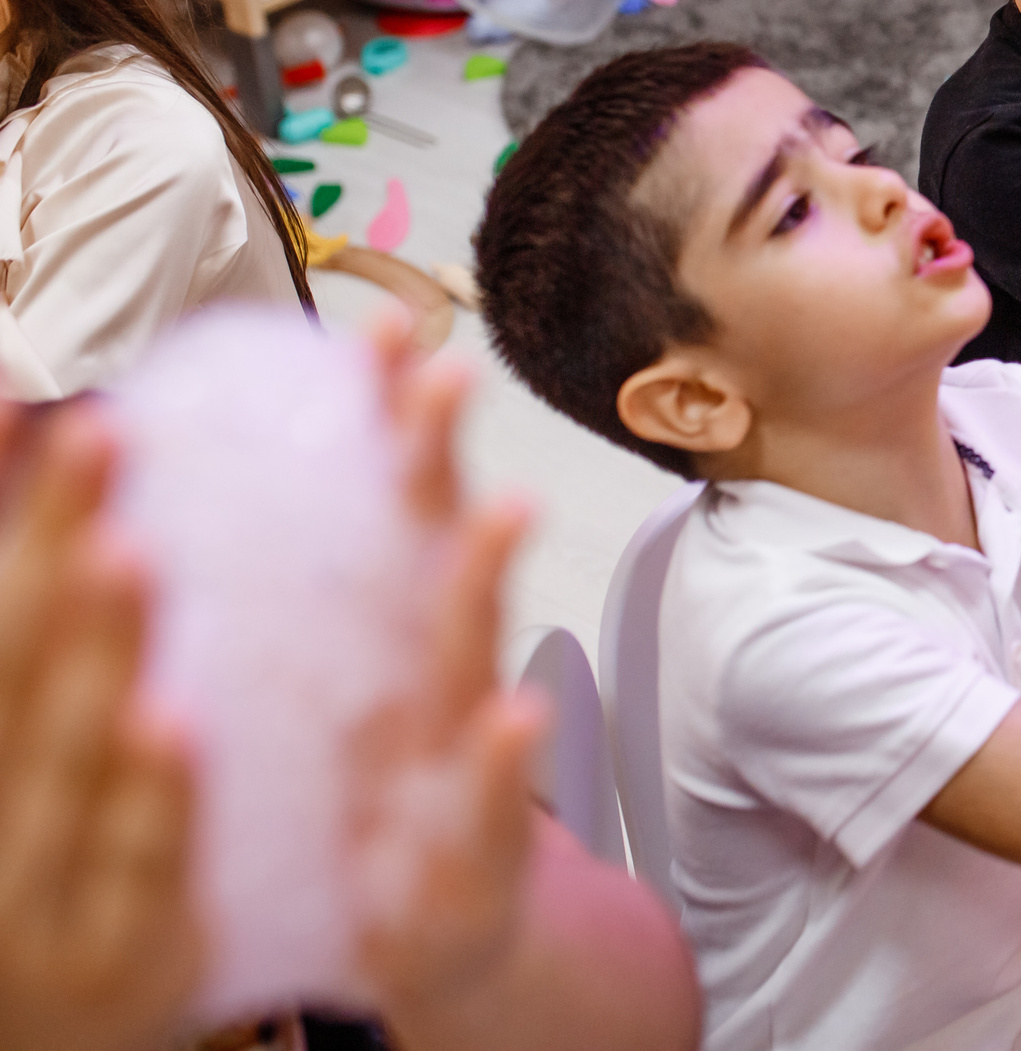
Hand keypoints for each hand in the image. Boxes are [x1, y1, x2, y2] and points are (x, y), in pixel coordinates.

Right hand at [0, 404, 199, 1050]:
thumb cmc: (53, 859)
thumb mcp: (38, 731)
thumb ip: (45, 611)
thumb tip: (30, 424)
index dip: (16, 514)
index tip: (51, 406)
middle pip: (15, 665)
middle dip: (50, 548)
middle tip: (101, 434)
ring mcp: (39, 893)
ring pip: (61, 760)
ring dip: (94, 654)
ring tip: (127, 551)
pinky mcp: (122, 958)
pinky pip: (133, 866)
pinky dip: (147, 796)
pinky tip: (176, 721)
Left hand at [346, 314, 545, 1043]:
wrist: (447, 931)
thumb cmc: (387, 806)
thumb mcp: (344, 697)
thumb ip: (335, 600)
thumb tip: (265, 478)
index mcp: (392, 636)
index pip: (387, 505)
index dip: (387, 418)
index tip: (380, 327)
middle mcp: (438, 674)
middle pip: (435, 549)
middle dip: (435, 459)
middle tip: (441, 371)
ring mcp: (463, 754)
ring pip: (471, 653)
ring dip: (489, 580)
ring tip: (503, 510)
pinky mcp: (478, 847)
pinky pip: (492, 800)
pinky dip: (506, 759)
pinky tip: (517, 716)